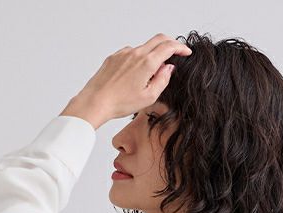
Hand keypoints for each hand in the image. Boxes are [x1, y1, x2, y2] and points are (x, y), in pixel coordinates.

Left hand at [60, 34, 191, 128]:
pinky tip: (134, 75)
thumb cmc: (120, 102)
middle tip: (176, 52)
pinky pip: (131, 53)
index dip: (180, 48)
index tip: (186, 52)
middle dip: (170, 43)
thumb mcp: (149, 97)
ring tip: (149, 75)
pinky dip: (138, 59)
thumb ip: (162, 80)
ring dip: (152, 55)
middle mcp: (135, 53)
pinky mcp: (114, 57)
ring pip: (144, 48)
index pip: (168, 47)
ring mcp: (123, 53)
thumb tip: (168, 68)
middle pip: (158, 39)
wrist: (96, 101)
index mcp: (146, 62)